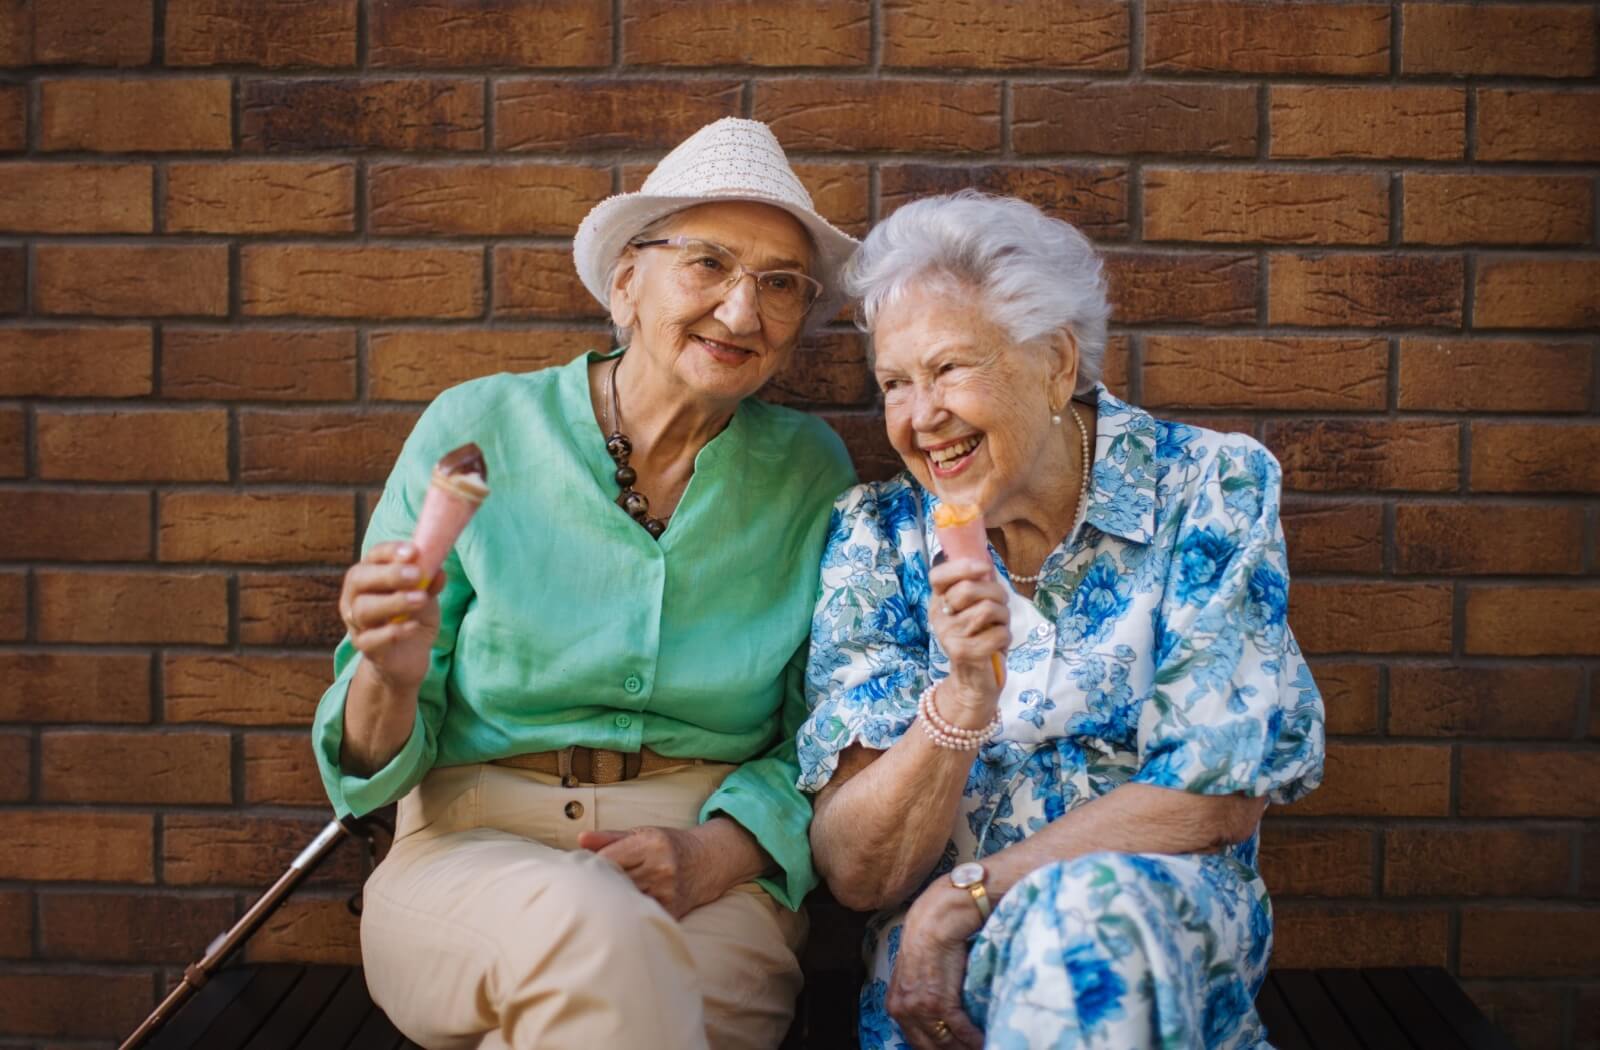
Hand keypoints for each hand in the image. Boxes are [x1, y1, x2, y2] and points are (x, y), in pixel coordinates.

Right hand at [338, 541, 444, 692]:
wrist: (409, 655)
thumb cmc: (413, 615)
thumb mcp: (425, 595)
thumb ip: (429, 583)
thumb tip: (438, 571)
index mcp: (370, 575)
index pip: (373, 556)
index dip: (391, 551)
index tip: (413, 551)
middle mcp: (355, 596)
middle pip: (359, 579)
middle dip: (388, 574)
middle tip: (416, 574)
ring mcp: (356, 623)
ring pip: (363, 609)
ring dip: (394, 602)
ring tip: (421, 599)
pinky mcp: (365, 647)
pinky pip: (371, 639)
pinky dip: (393, 631)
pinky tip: (414, 626)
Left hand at [577, 824, 728, 918]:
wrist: (706, 862)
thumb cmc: (668, 845)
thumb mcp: (641, 834)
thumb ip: (609, 838)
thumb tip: (581, 839)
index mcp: (651, 845)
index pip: (607, 860)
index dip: (592, 867)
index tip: (586, 870)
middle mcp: (660, 868)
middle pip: (614, 882)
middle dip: (599, 885)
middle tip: (589, 887)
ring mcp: (667, 892)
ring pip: (625, 901)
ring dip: (611, 901)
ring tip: (604, 899)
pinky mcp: (671, 911)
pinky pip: (640, 914)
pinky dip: (628, 913)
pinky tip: (622, 910)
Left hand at [887, 880, 986, 1047]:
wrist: (936, 920)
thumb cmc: (928, 939)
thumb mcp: (913, 972)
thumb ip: (918, 995)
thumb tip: (933, 1014)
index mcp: (895, 1005)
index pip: (916, 1042)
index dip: (936, 1049)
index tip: (951, 1049)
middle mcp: (904, 1010)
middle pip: (931, 1047)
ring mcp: (921, 1009)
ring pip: (946, 1043)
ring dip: (965, 1047)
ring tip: (982, 1047)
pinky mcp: (941, 1003)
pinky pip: (960, 1031)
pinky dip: (974, 1039)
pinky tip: (984, 1041)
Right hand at [928, 558, 1010, 719]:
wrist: (973, 682)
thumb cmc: (978, 639)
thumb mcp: (973, 610)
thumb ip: (976, 586)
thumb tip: (986, 558)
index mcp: (938, 603)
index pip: (938, 576)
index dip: (962, 566)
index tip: (985, 568)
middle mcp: (939, 618)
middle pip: (969, 589)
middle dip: (996, 592)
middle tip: (1001, 605)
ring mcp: (950, 636)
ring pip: (987, 609)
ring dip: (1004, 617)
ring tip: (1000, 626)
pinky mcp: (965, 653)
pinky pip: (998, 633)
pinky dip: (1006, 637)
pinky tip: (998, 644)